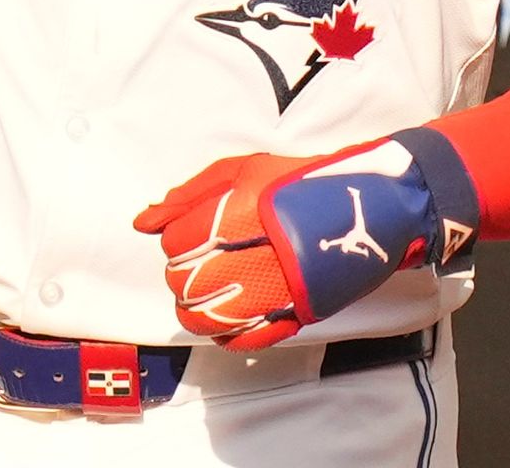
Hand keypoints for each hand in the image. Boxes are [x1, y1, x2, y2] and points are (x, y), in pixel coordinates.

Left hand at [134, 133, 476, 349]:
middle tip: (201, 261)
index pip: (177, 241)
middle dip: (183, 272)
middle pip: (186, 280)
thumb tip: (143, 222)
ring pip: (206, 316)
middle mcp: (255, 251)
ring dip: (197, 306)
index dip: (176, 240)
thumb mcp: (243, 170)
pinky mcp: (293, 314)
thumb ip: (189, 194)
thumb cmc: (299, 182)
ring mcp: (275, 288)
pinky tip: (228, 314)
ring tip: (210, 289)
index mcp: (239, 210)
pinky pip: (241, 339)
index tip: (192, 235)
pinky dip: (225, 333)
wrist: (366, 206)